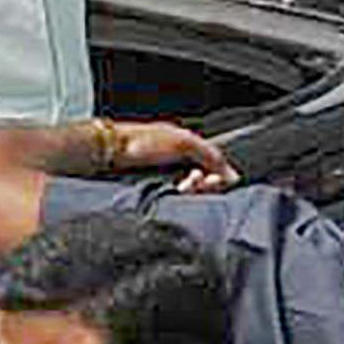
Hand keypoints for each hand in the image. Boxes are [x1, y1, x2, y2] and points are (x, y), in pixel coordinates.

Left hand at [86, 117, 238, 191]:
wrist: (111, 151)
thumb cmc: (142, 141)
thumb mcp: (184, 142)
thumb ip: (212, 156)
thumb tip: (233, 176)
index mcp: (188, 150)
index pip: (215, 171)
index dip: (218, 178)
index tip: (213, 180)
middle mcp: (179, 166)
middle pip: (204, 185)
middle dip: (203, 186)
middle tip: (194, 182)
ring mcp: (166, 180)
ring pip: (190, 195)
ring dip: (190, 193)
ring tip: (181, 186)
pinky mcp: (155, 194)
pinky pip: (174, 202)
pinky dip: (177, 199)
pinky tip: (173, 193)